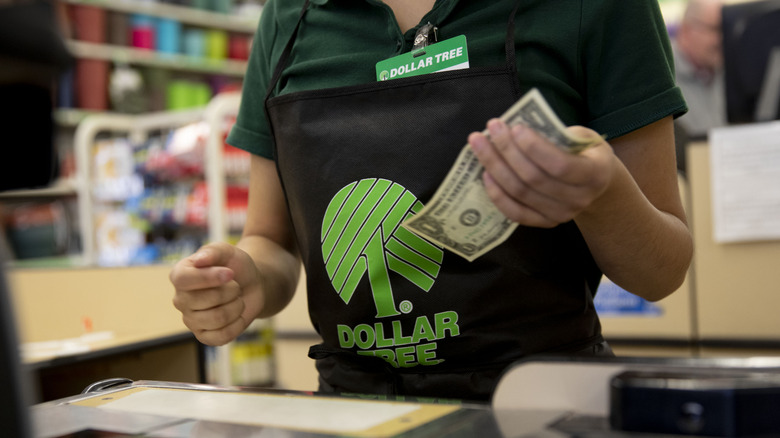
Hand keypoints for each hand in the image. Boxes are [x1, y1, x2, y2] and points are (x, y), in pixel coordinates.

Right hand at [170, 242, 263, 345]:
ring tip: (236, 298)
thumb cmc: (234, 266)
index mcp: (179, 275)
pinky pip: (222, 336)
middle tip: (235, 286)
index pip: (184, 279)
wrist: (250, 285)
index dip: (209, 277)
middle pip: (206, 300)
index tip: (230, 273)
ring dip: (237, 306)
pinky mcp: (204, 336)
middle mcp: (180, 299)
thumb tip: (199, 260)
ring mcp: (190, 320)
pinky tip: (237, 315)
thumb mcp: (227, 251)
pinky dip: (238, 324)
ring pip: (218, 318)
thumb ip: (213, 251)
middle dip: (231, 291)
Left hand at [468, 119, 615, 227]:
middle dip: (507, 151)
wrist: (595, 184)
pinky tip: (485, 174)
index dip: (534, 147)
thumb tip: (516, 129)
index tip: (515, 127)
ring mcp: (562, 215)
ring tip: (479, 144)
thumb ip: (557, 134)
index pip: (560, 165)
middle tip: (491, 128)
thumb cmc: (584, 152)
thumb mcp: (582, 136)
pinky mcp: (545, 223)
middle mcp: (580, 199)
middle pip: (533, 178)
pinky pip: (515, 213)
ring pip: (520, 193)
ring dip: (495, 167)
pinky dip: (497, 194)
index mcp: (595, 174)